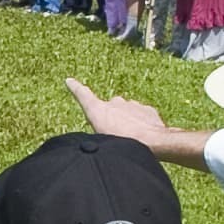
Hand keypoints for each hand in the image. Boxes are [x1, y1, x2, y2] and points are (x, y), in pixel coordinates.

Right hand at [65, 76, 187, 150]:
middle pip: (109, 109)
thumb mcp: (102, 141)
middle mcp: (114, 103)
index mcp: (99, 110)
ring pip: (126, 113)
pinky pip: (141, 116)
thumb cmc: (125, 143)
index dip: (75, 88)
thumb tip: (92, 119)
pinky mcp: (147, 109)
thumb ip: (98, 128)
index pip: (83, 95)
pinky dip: (141, 125)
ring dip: (127, 124)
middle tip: (115, 136)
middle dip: (112, 119)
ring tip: (130, 140)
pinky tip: (144, 137)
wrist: (154, 141)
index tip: (69, 80)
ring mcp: (132, 105)